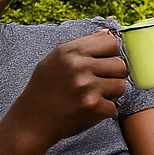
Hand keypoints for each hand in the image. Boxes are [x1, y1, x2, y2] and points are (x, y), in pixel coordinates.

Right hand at [11, 30, 129, 145]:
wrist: (32, 121)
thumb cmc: (45, 89)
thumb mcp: (56, 59)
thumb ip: (83, 46)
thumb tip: (108, 33)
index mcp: (70, 51)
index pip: (112, 43)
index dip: (111, 54)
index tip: (103, 63)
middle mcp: (79, 66)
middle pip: (120, 65)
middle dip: (113, 75)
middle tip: (97, 83)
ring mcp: (87, 87)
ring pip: (121, 85)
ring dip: (111, 93)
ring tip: (92, 95)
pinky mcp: (93, 107)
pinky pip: (114, 106)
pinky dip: (104, 110)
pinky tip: (87, 109)